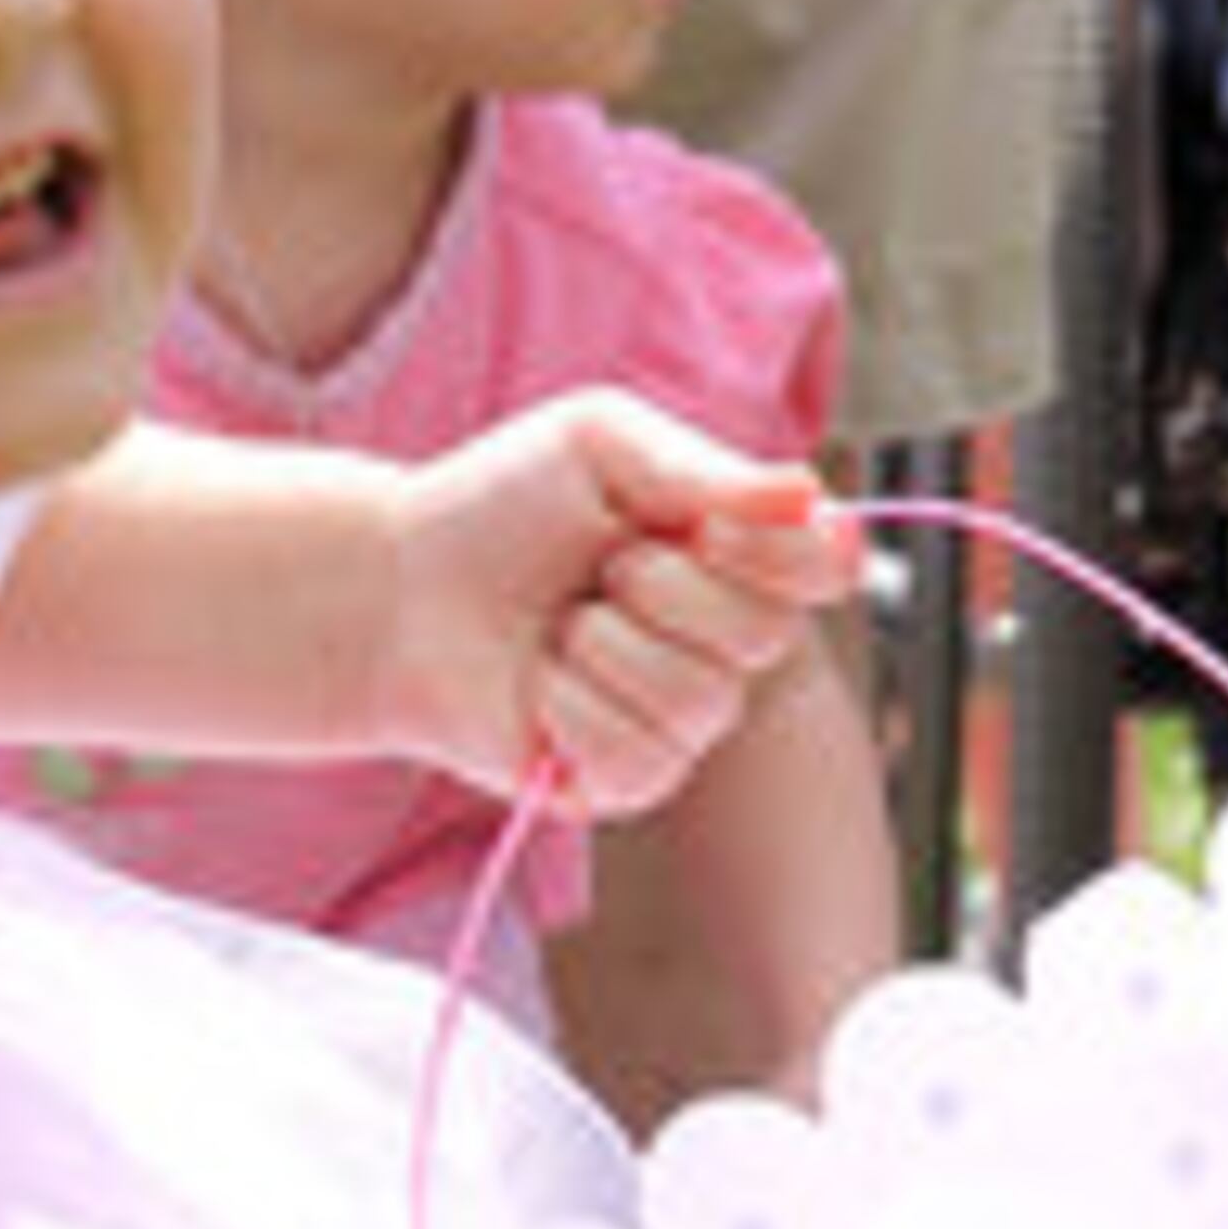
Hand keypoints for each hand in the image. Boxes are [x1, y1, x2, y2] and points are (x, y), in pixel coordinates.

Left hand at [384, 393, 866, 820]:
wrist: (398, 590)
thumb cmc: (496, 508)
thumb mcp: (600, 446)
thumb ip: (705, 470)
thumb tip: (809, 494)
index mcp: (734, 552)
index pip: (829, 564)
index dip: (783, 552)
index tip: (704, 527)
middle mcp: (722, 640)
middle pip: (766, 635)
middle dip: (667, 588)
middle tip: (599, 568)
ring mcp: (681, 719)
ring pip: (703, 703)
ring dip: (609, 650)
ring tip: (559, 628)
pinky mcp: (629, 781)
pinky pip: (644, 758)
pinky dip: (575, 711)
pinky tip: (540, 688)